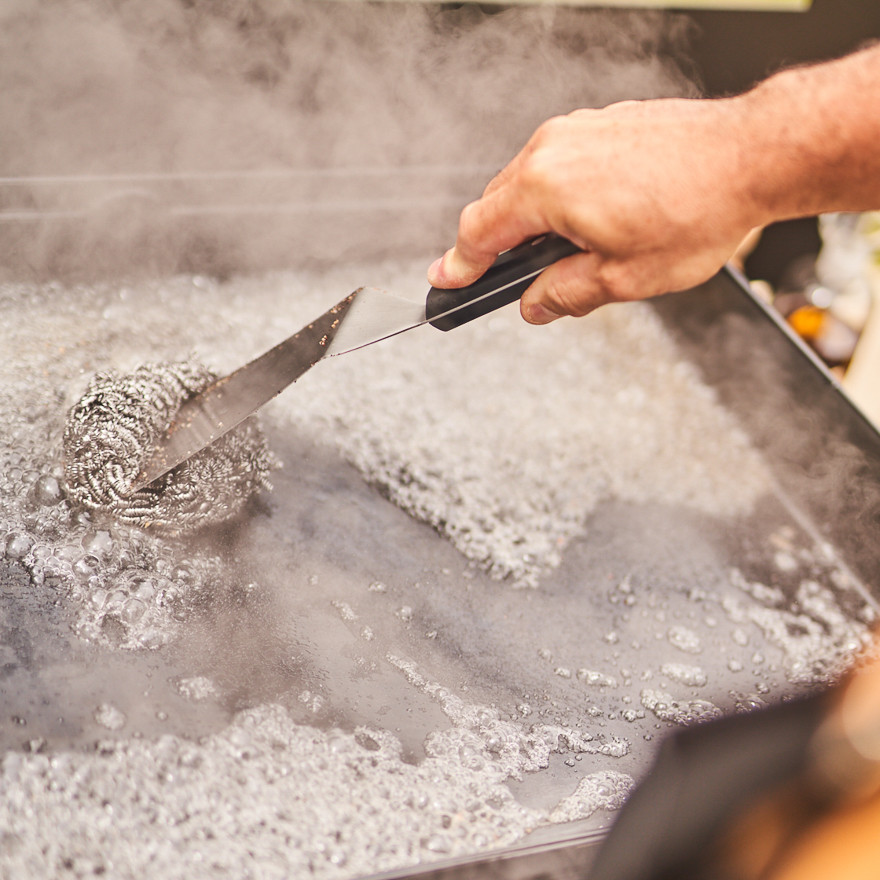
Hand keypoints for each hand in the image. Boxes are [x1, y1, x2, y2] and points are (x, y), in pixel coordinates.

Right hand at [428, 97, 761, 323]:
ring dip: (530, 220)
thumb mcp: (622, 278)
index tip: (447, 279)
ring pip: (528, 182)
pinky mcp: (601, 124)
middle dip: (496, 245)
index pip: (479, 232)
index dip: (459, 264)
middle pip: (498, 205)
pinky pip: (559, 163)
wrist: (752, 156)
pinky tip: (589, 220)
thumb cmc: (697, 210)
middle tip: (500, 278)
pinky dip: (558, 195)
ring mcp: (577, 131)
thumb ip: (564, 294)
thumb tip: (535, 304)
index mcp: (545, 188)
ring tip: (564, 255)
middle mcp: (553, 149)